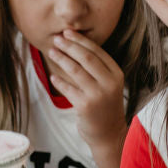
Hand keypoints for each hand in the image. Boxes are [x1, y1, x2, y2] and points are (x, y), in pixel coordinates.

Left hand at [45, 30, 125, 151]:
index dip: (80, 40)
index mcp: (116, 74)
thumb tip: (74, 45)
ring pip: (76, 71)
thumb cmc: (105, 106)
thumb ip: (97, 68)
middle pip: (86, 58)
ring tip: (51, 52)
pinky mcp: (85, 106)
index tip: (67, 33)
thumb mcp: (108, 85)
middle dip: (69, 46)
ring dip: (61, 59)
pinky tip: (53, 76)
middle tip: (57, 39)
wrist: (109, 134)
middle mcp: (109, 83)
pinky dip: (59, 81)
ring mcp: (98, 95)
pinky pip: (68, 89)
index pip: (97, 51)